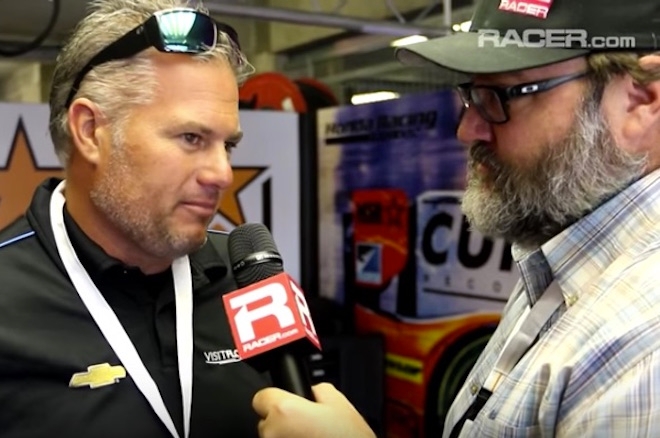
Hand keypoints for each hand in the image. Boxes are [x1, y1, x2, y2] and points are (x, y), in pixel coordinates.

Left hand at [252, 382, 376, 437]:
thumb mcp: (339, 402)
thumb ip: (318, 389)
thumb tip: (311, 390)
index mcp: (284, 410)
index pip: (261, 397)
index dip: (277, 398)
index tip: (287, 404)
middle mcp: (272, 432)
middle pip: (266, 420)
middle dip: (283, 421)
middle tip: (307, 426)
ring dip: (285, 437)